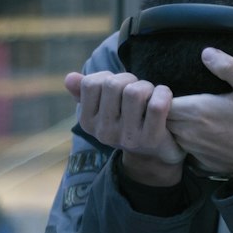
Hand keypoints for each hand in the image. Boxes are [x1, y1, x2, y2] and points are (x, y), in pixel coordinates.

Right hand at [65, 70, 184, 185]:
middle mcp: (104, 132)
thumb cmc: (129, 123)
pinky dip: (163, 94)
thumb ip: (85, 92)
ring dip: (147, 86)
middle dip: (130, 79)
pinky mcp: (151, 139)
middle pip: (113, 85)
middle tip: (139, 90)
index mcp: (88, 122)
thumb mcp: (104, 110)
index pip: (90, 83)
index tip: (119, 87)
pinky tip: (163, 97)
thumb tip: (69, 78)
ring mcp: (127, 137)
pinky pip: (156, 106)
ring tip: (150, 95)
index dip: (108, 77)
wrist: (154, 156)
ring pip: (134, 92)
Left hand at [166, 48, 232, 176]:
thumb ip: (228, 67)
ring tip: (189, 114)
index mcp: (195, 111)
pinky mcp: (200, 161)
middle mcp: (188, 132)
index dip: (162, 94)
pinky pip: (184, 148)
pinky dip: (187, 140)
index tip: (172, 88)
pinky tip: (203, 133)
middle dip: (165, 108)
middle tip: (178, 98)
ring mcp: (193, 149)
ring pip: (171, 133)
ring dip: (175, 124)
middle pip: (162, 118)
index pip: (160, 102)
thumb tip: (206, 52)